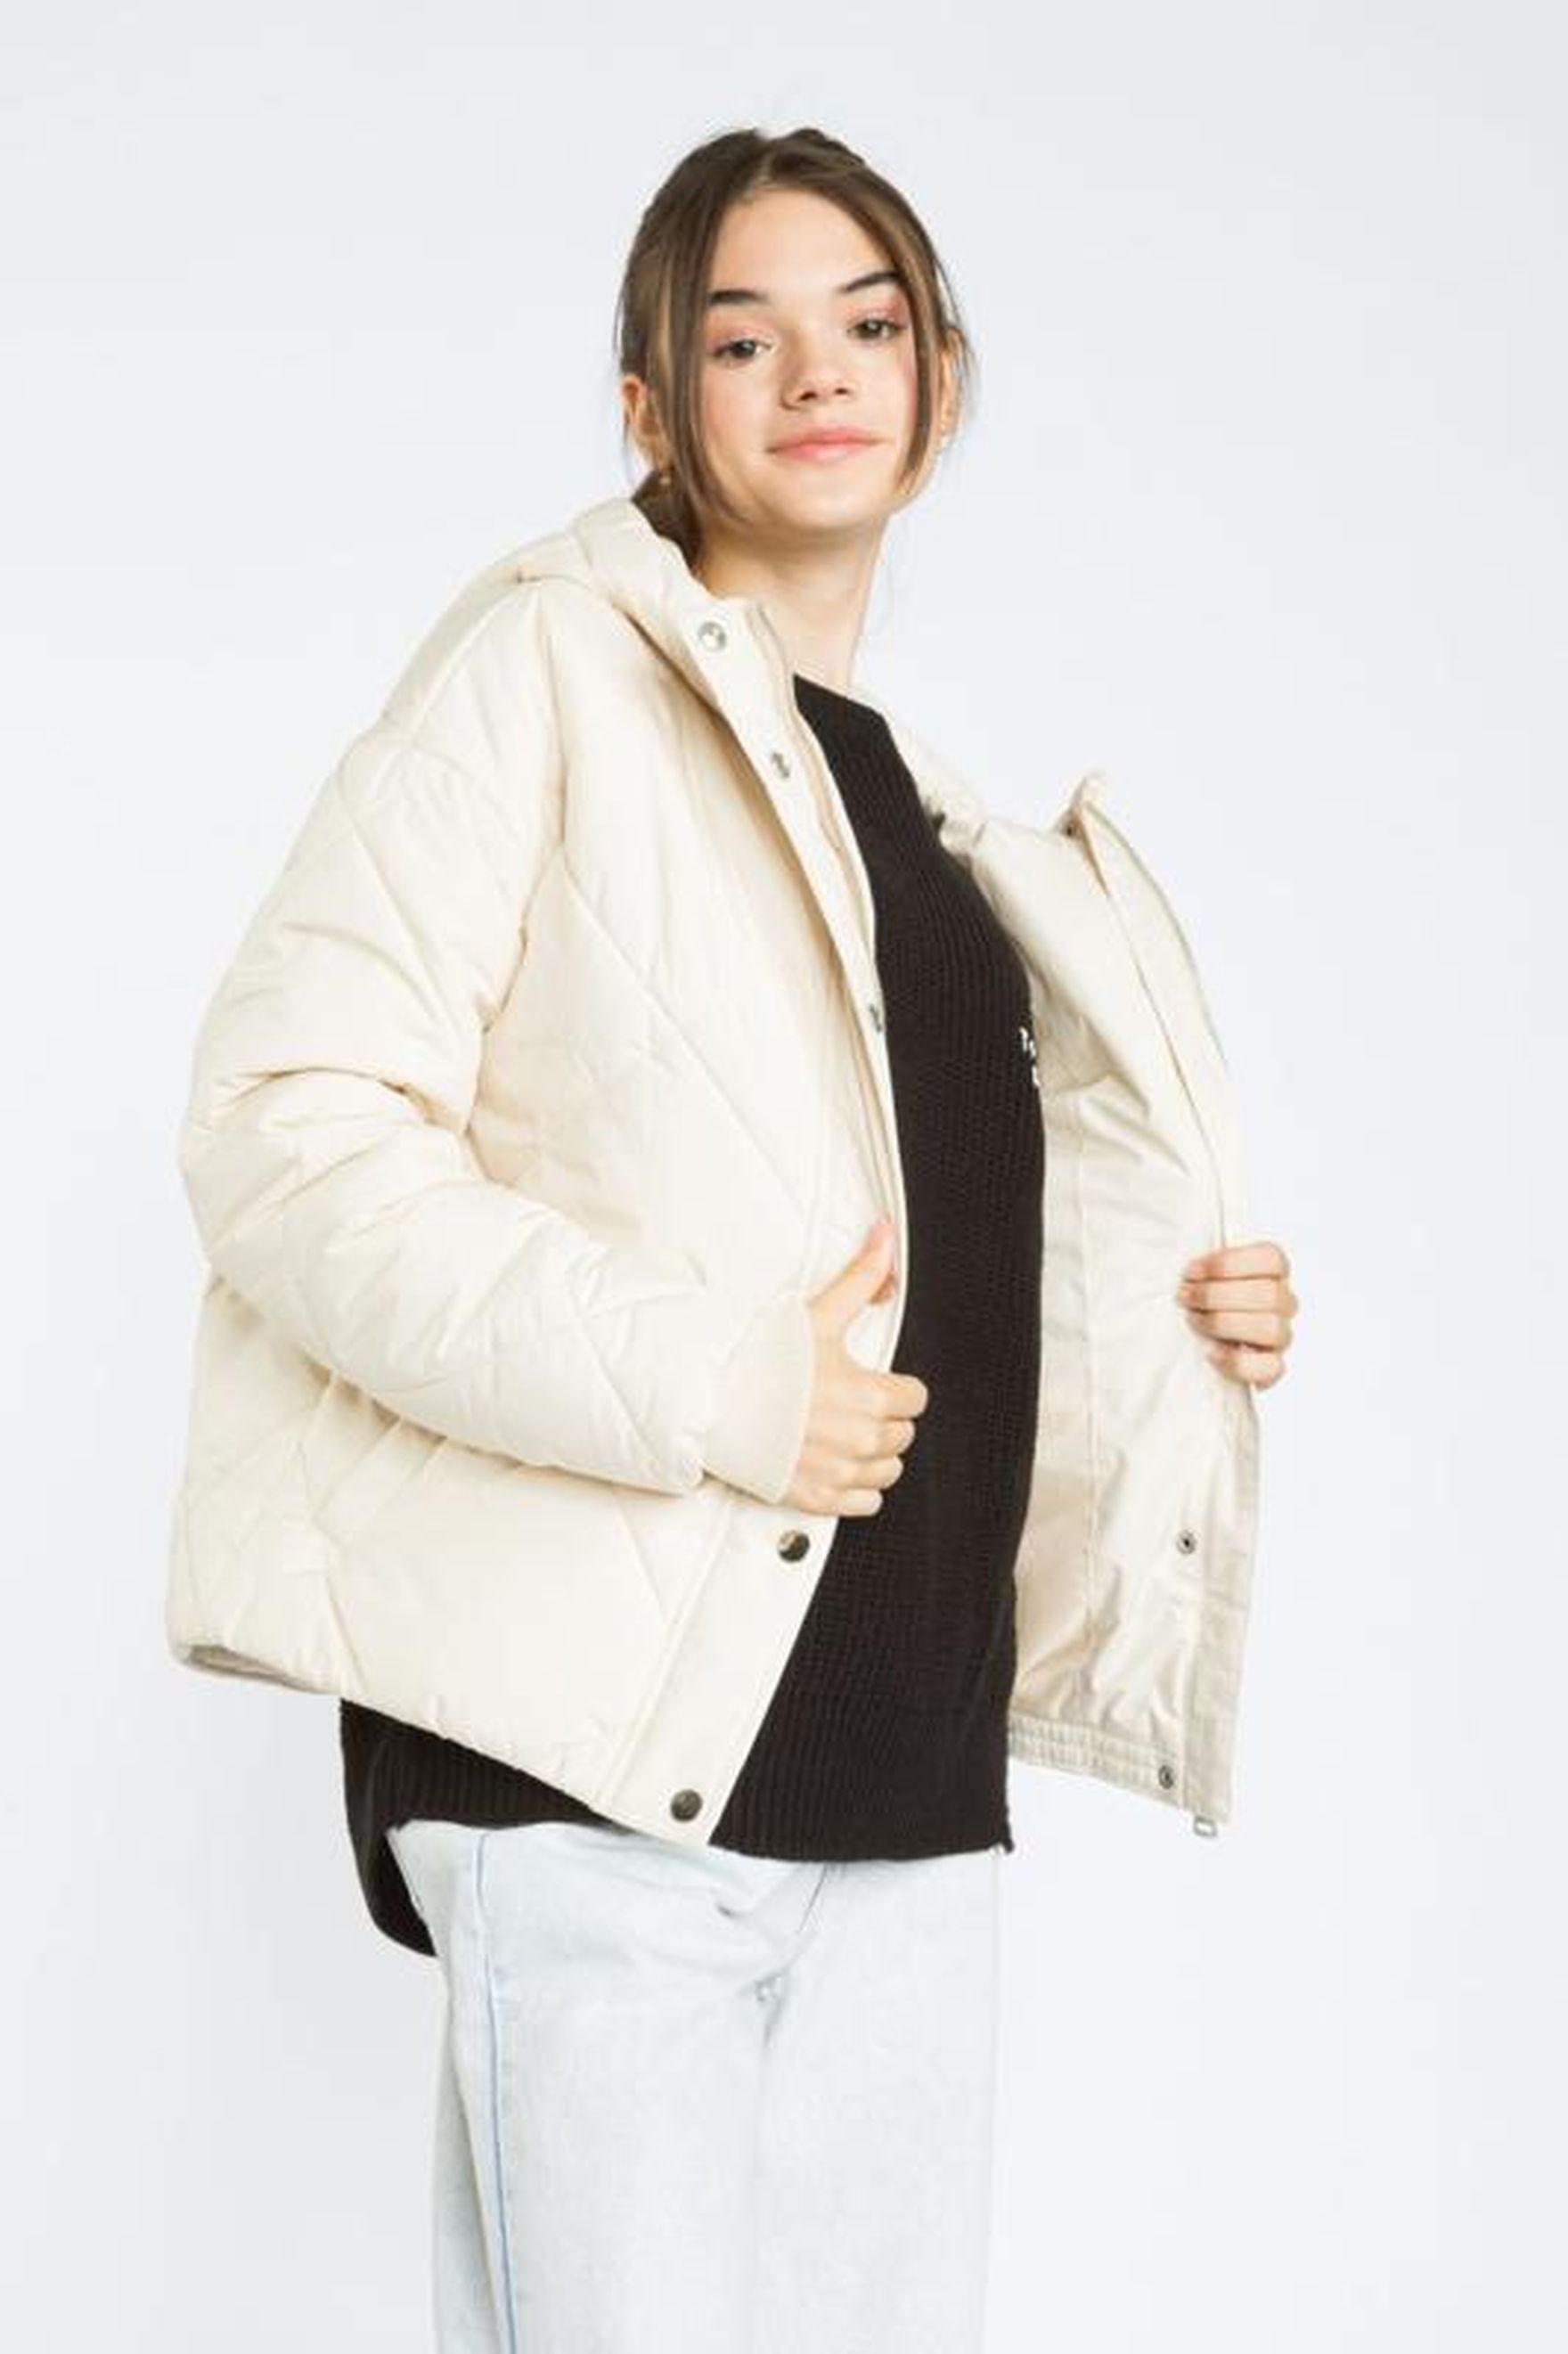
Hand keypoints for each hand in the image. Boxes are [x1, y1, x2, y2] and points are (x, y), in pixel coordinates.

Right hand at [783, 1219, 929, 1514]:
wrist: (708, 1400)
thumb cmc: (760, 1358)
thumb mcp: (817, 1315)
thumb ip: (861, 1279)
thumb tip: (885, 1236)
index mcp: (870, 1396)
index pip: (915, 1399)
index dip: (893, 1387)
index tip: (867, 1381)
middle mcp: (860, 1439)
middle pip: (902, 1434)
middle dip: (882, 1419)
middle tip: (847, 1404)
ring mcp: (839, 1472)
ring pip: (887, 1471)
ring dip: (872, 1454)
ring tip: (840, 1432)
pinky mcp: (817, 1497)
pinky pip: (865, 1504)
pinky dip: (854, 1488)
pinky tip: (833, 1462)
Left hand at [1176, 1240, 1296, 1389]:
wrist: (1192, 1338)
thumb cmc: (1197, 1297)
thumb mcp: (1197, 1268)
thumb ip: (1199, 1253)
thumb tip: (1175, 1214)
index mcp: (1272, 1270)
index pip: (1271, 1258)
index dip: (1228, 1264)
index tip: (1191, 1271)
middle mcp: (1283, 1301)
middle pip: (1267, 1294)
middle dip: (1216, 1295)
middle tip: (1185, 1297)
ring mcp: (1281, 1335)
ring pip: (1271, 1328)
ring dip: (1223, 1323)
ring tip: (1194, 1320)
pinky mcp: (1271, 1367)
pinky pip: (1270, 1368)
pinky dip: (1237, 1361)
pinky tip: (1211, 1353)